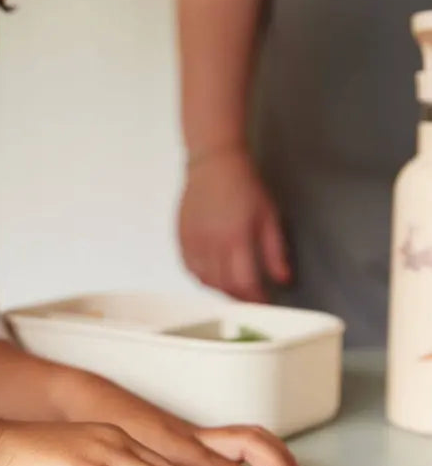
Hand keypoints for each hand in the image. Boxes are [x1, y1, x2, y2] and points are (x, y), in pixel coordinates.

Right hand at [178, 149, 290, 301]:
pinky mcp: (182, 236)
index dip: (256, 298)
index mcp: (236, 238)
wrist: (215, 163)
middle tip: (251, 297)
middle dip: (240, 297)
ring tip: (234, 288)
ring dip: (220, 289)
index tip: (265, 302)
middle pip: (223, 285)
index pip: (245, 282)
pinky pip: (189, 267)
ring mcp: (193, 240)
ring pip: (204, 279)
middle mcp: (211, 243)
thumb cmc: (244, 184)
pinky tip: (212, 274)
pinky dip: (201, 277)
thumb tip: (283, 279)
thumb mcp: (268, 216)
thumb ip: (275, 252)